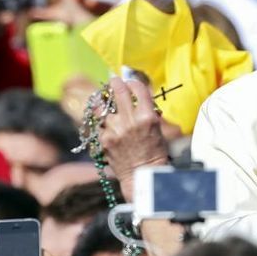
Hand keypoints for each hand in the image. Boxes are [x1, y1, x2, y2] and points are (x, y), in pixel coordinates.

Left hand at [99, 77, 168, 200]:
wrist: (142, 174)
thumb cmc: (155, 152)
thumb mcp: (157, 129)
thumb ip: (146, 113)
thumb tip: (137, 98)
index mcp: (147, 117)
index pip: (138, 89)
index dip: (133, 82)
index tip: (130, 82)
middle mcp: (130, 121)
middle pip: (118, 92)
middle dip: (115, 83)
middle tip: (114, 81)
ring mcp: (115, 130)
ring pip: (103, 108)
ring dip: (105, 104)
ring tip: (106, 104)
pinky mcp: (104, 139)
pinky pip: (99, 125)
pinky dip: (102, 123)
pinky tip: (107, 125)